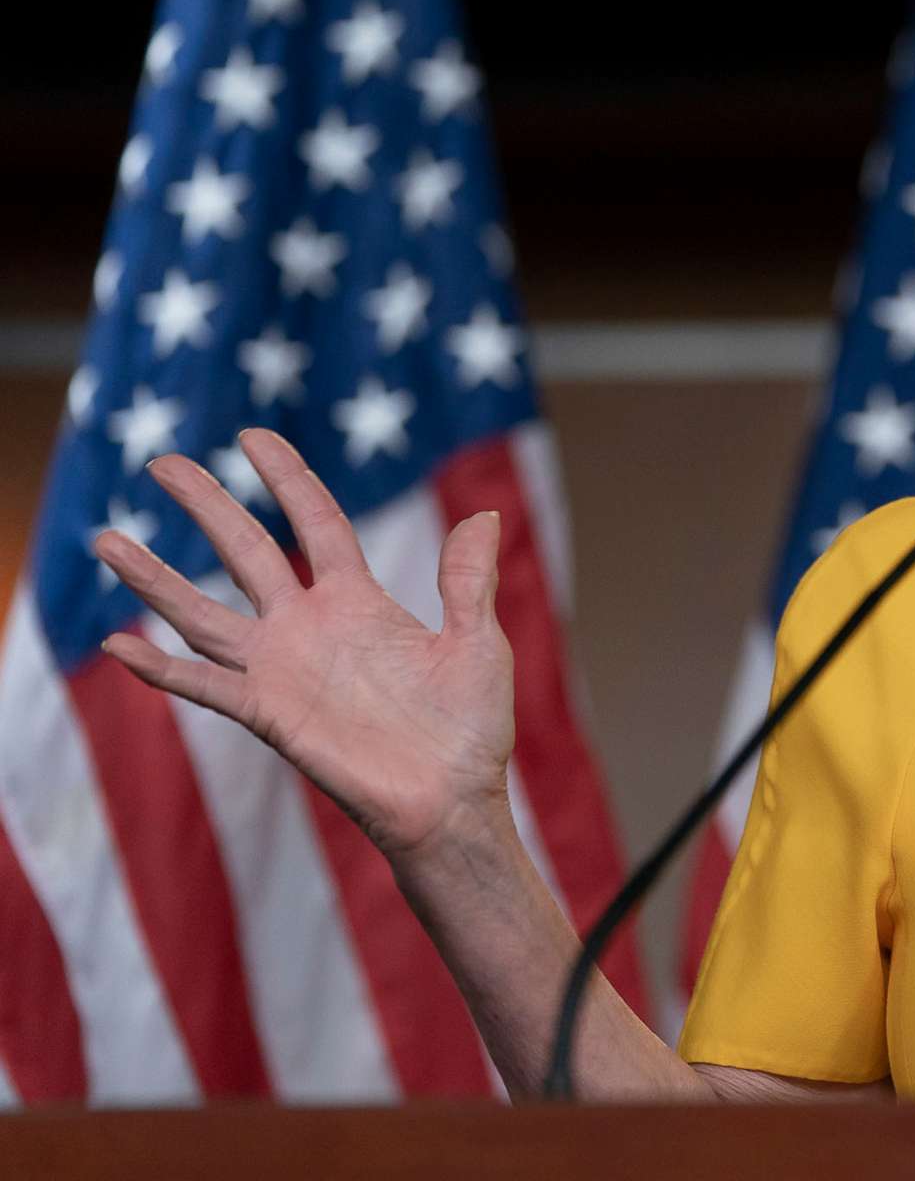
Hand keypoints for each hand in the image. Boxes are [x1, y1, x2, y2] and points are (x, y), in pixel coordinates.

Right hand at [92, 427, 515, 861]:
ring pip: (203, 613)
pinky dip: (160, 668)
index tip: (252, 436)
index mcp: (360, 602)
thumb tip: (486, 517)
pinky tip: (118, 644)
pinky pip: (205, 686)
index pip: (315, 522)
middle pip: (245, 551)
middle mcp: (310, 627)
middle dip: (206, 506)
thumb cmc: (469, 729)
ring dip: (154, 580)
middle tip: (162, 461)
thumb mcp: (478, 643)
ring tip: (105, 540)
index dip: (286, 478)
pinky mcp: (269, 715)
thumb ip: (468, 581)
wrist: (453, 801)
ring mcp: (283, 670)